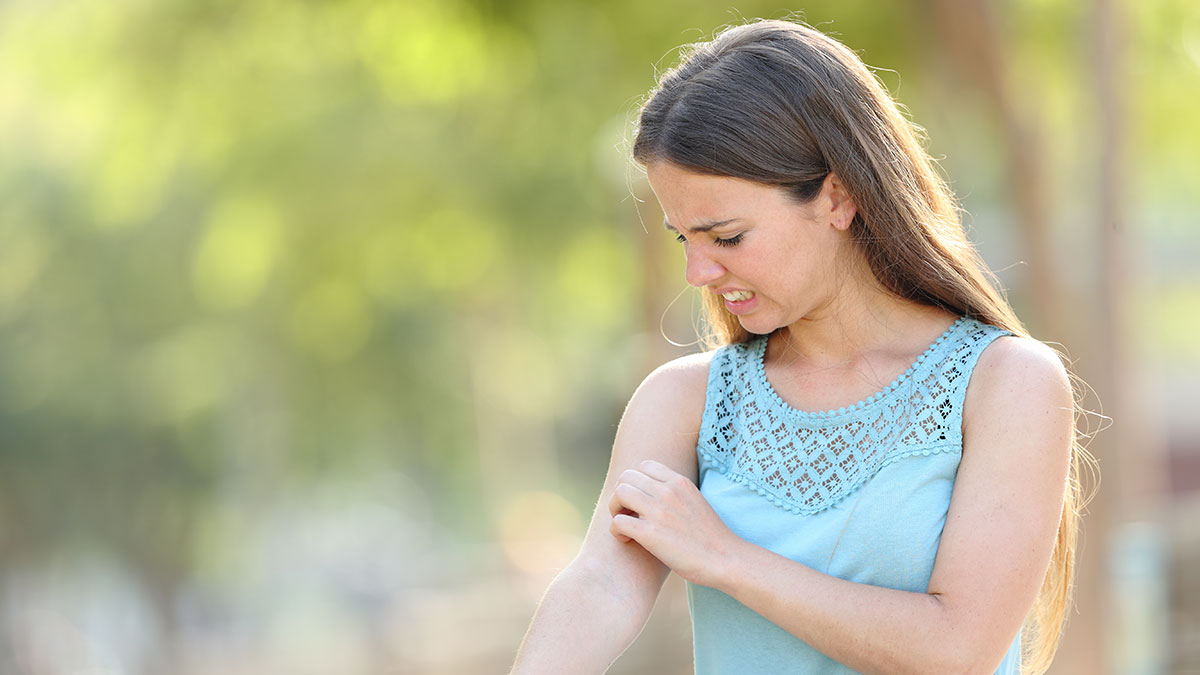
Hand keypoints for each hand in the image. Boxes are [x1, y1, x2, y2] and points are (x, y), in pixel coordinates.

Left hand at [608, 460, 739, 586]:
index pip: (644, 466)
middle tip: (628, 513)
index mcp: (679, 482)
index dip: (636, 482)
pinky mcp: (651, 535)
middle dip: (621, 494)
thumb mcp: (695, 501)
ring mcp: (659, 512)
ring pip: (619, 493)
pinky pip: (618, 522)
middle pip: (626, 477)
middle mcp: (668, 492)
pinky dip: (616, 531)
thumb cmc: (710, 536)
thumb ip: (675, 494)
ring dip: (615, 509)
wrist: (725, 559)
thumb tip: (653, 494)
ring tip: (625, 524)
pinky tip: (627, 540)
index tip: (640, 500)